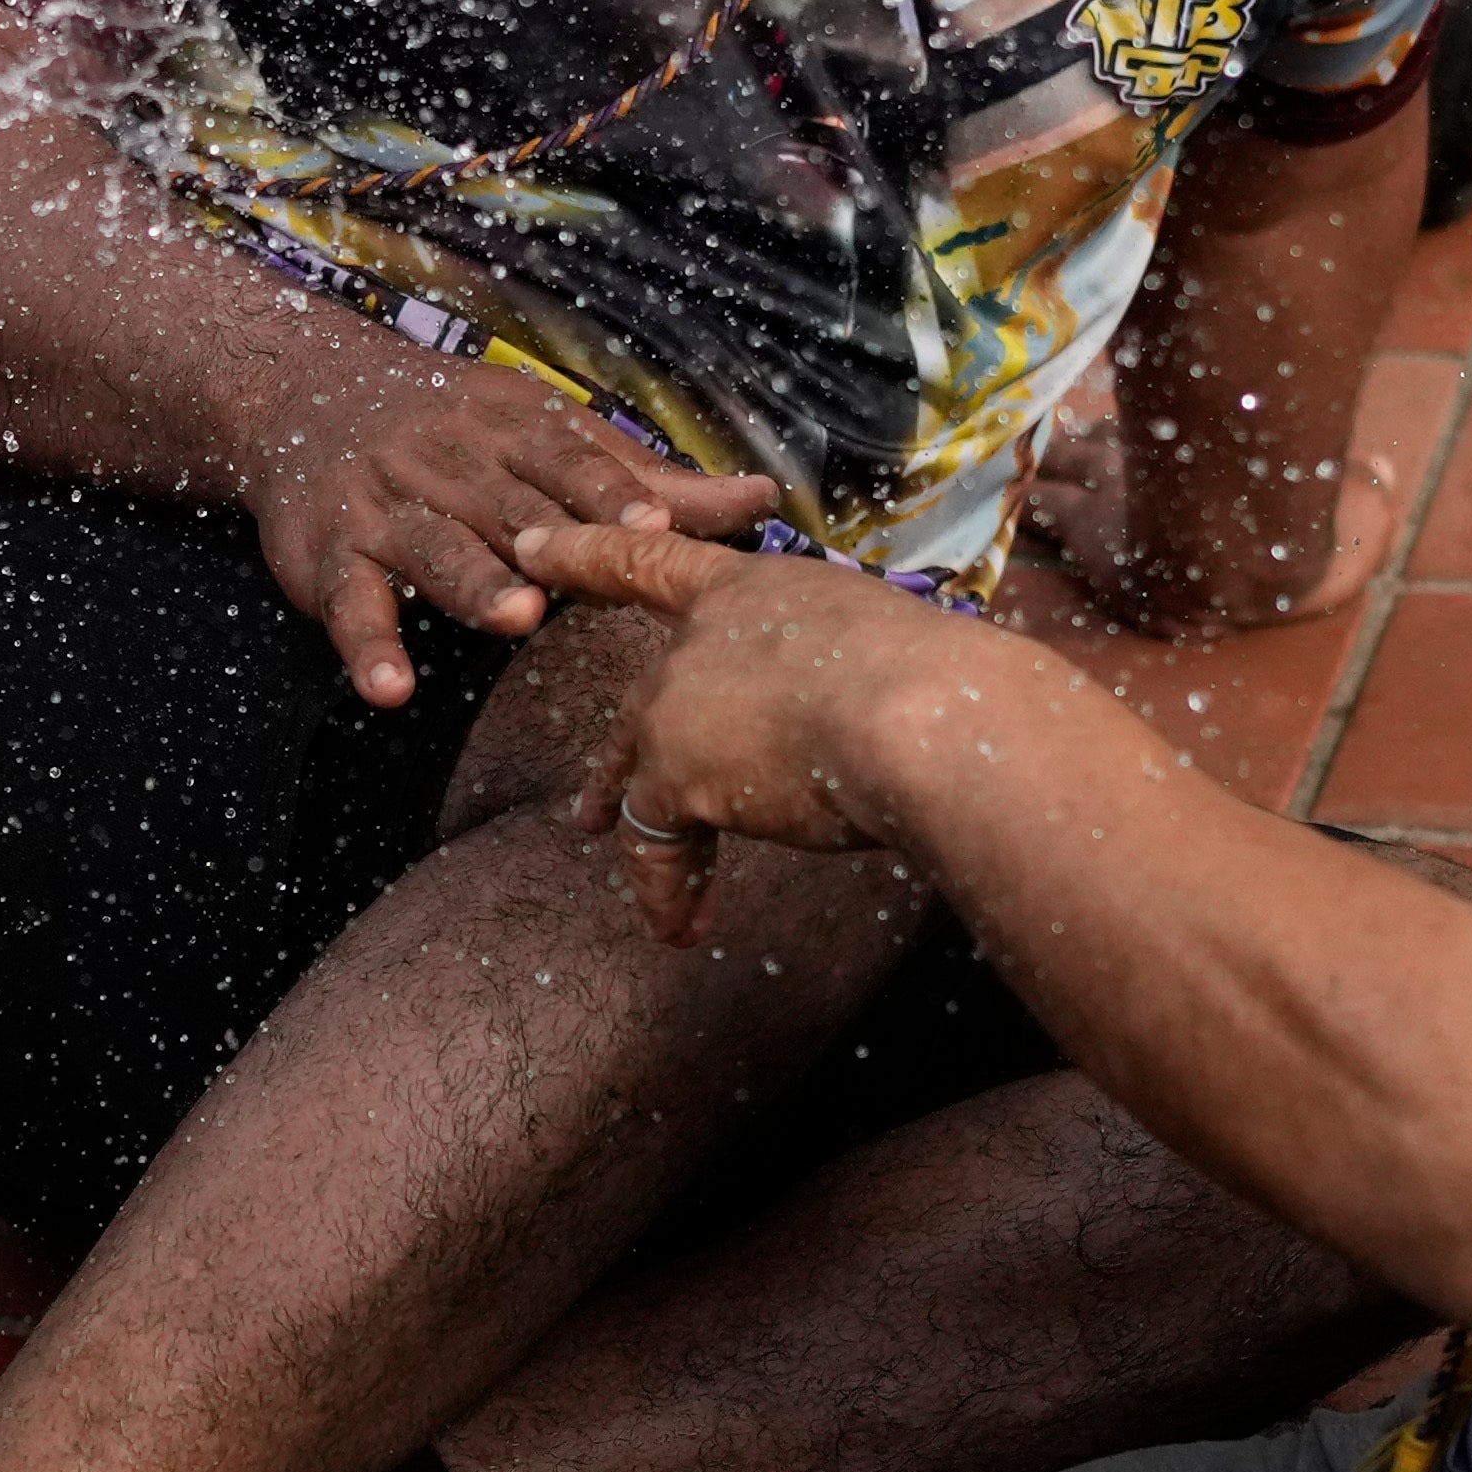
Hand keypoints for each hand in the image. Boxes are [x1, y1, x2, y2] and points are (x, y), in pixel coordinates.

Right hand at [245, 355, 784, 707]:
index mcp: (511, 431)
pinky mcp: (330, 558)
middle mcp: (448, 462)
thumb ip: (650, 480)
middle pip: (504, 503)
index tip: (657, 526)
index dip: (610, 492)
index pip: (566, 460)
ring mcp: (386, 508)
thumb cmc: (455, 427)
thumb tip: (763, 499)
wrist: (304, 394)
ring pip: (434, 547)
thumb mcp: (546, 434)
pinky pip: (351, 606)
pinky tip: (391, 687)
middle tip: (599, 575)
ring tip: (513, 617)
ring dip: (473, 581)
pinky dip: (369, 646)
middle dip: (549, 538)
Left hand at [509, 514, 984, 937]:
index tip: (530, 545)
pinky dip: (670, 889)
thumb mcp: (887, 654)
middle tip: (596, 806)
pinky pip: (656, 842)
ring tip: (650, 887)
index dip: (588, 551)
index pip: (654, 562)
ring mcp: (679, 700)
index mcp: (754, 590)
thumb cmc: (940, 684)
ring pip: (642, 776)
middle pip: (649, 701)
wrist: (925, 719)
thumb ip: (850, 679)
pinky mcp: (675, 774)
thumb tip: (876, 728)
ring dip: (645, 830)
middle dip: (627, 759)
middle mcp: (700, 637)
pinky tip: (681, 926)